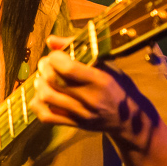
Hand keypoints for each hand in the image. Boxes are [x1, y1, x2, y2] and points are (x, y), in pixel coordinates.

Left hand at [30, 35, 144, 135]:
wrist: (129, 119)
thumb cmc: (118, 86)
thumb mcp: (107, 65)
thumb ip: (80, 50)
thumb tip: (51, 40)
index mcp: (100, 81)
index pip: (68, 68)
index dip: (55, 57)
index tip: (55, 55)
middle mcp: (89, 99)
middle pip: (54, 81)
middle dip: (44, 68)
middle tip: (46, 64)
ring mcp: (81, 114)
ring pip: (47, 98)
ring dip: (40, 85)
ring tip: (44, 79)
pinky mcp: (74, 125)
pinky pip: (46, 116)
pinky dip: (37, 104)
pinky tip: (42, 95)